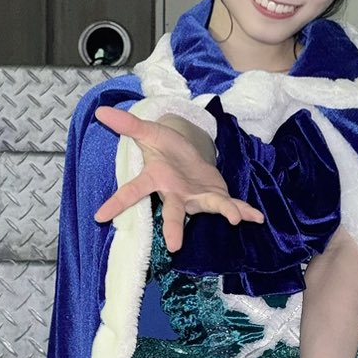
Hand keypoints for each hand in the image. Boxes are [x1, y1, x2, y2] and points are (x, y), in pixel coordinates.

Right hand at [92, 106, 264, 253]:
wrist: (187, 155)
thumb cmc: (165, 147)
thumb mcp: (148, 132)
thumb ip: (128, 125)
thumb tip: (100, 111)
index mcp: (156, 180)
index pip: (133, 192)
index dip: (116, 204)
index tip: (100, 216)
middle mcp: (176, 194)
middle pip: (173, 212)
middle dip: (174, 227)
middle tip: (173, 246)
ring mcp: (197, 198)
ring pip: (209, 207)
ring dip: (223, 212)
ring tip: (234, 220)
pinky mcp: (216, 197)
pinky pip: (231, 205)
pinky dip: (244, 211)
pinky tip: (257, 217)